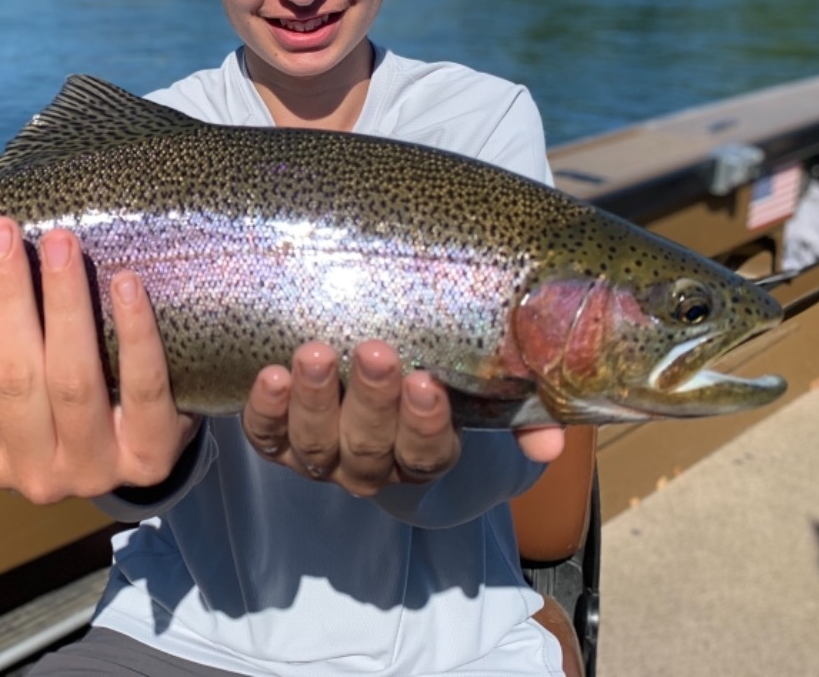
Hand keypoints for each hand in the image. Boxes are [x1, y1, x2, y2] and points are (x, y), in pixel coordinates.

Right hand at [0, 217, 199, 503]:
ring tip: (60, 243)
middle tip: (3, 232)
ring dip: (64, 302)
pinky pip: (142, 388)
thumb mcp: (20, 390)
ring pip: (73, 380)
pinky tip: (125, 283)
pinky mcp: (151, 457)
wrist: (147, 444)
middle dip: (7, 297)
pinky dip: (134, 333)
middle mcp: (35, 474)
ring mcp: (95, 470)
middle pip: (14, 378)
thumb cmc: (67, 399)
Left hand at [241, 341, 563, 496]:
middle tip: (375, 351)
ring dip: (315, 400)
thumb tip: (554, 442)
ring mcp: (320, 457)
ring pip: (316, 445)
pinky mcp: (275, 440)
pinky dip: (264, 409)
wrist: (362, 374)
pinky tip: (270, 375)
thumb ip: (518, 414)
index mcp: (423, 456)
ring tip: (315, 354)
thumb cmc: (428, 373)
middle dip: (373, 400)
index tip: (428, 383)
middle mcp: (370, 466)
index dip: (426, 424)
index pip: (429, 453)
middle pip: (371, 446)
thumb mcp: (477, 390)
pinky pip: (265, 436)